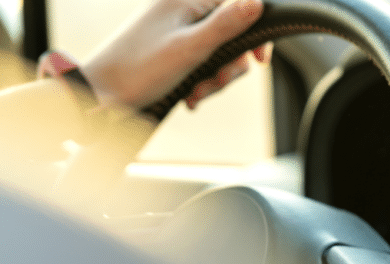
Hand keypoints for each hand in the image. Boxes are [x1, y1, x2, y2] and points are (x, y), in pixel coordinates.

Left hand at [80, 0, 270, 109]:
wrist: (99, 95)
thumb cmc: (139, 71)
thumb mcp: (190, 48)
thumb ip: (226, 24)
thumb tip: (257, 2)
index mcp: (186, 0)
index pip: (237, 5)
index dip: (253, 33)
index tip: (258, 60)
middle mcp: (182, 10)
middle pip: (230, 33)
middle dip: (229, 64)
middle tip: (217, 82)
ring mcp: (176, 31)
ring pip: (217, 52)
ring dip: (214, 79)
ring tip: (196, 93)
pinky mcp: (171, 51)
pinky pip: (200, 63)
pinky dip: (201, 82)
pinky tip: (189, 95)